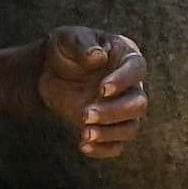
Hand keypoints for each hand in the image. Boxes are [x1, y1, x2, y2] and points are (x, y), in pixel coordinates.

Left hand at [37, 27, 147, 159]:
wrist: (48, 72)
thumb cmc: (63, 49)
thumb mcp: (67, 39)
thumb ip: (82, 44)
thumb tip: (98, 57)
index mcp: (126, 56)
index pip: (137, 69)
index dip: (124, 81)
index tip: (102, 90)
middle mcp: (131, 84)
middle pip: (139, 104)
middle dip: (114, 112)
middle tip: (85, 114)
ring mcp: (121, 107)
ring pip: (131, 127)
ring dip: (110, 133)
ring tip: (85, 134)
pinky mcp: (109, 126)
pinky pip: (116, 145)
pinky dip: (103, 149)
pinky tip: (83, 146)